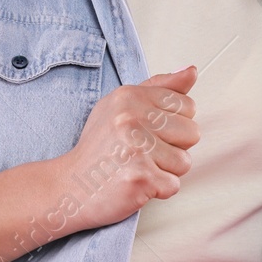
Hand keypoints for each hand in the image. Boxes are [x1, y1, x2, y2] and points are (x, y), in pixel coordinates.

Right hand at [52, 65, 199, 231]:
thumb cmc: (100, 147)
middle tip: (141, 153)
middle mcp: (132, 117)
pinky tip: (135, 183)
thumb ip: (160, 87)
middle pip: (191, 133)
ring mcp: (135, 147)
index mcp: (130, 96)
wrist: (70, 186)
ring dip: (165, 171)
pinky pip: (173, 185)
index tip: (148, 132)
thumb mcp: (123, 105)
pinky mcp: (140, 176)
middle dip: (172, 148)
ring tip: (137, 167)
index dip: (173, 125)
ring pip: (184, 162)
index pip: (187, 105)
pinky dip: (158, 190)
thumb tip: (191, 71)